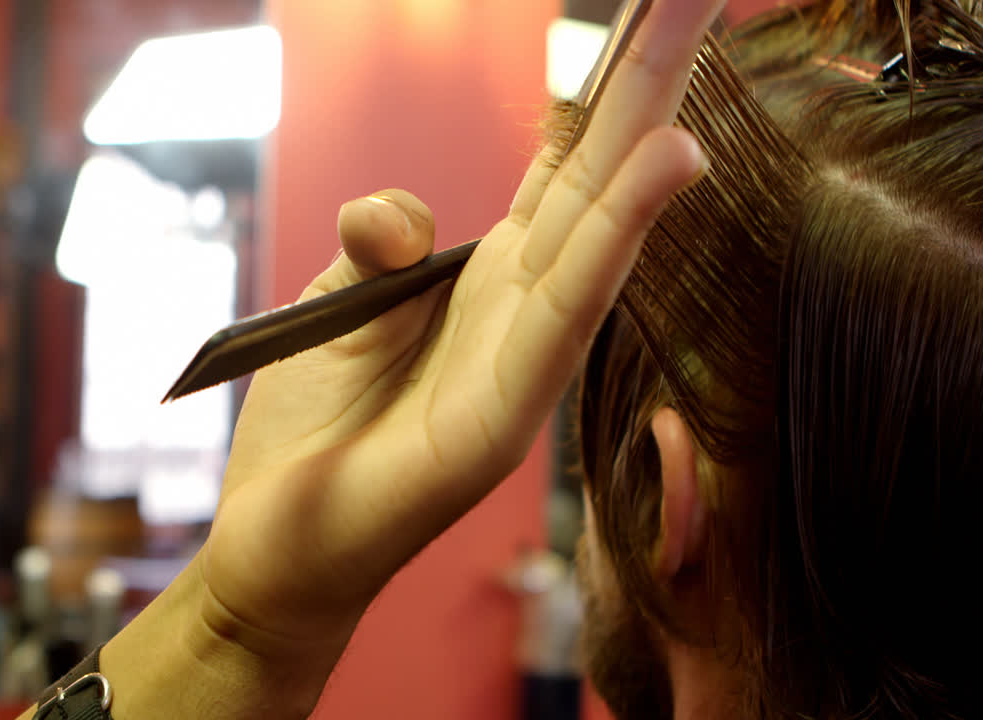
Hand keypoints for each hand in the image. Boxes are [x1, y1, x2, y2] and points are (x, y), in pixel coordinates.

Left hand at [201, 0, 722, 672]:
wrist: (282, 548)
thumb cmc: (316, 429)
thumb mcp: (338, 299)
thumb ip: (378, 240)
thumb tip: (400, 214)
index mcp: (494, 277)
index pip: (567, 164)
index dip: (607, 85)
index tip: (653, 10)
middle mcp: (526, 311)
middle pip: (599, 176)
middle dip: (651, 76)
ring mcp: (526, 364)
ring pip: (603, 232)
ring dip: (655, 132)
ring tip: (700, 31)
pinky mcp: (503, 421)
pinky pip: (568, 312)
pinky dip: (619, 237)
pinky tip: (665, 165)